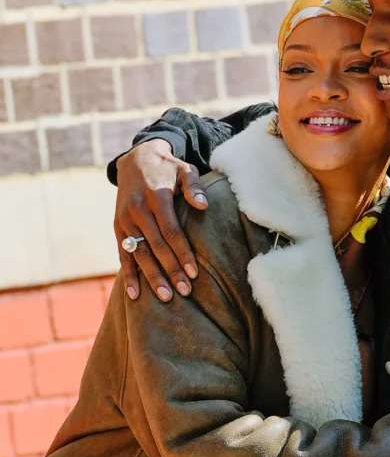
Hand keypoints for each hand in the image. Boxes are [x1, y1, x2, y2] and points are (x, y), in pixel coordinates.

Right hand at [114, 139, 207, 301]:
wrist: (136, 159)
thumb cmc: (168, 168)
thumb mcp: (184, 169)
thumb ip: (194, 186)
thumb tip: (203, 206)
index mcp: (156, 197)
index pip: (171, 232)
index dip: (182, 253)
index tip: (194, 273)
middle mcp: (138, 211)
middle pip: (156, 247)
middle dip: (171, 271)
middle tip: (184, 292)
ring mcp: (125, 220)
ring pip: (139, 254)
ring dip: (151, 277)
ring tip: (165, 297)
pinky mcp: (117, 227)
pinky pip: (123, 254)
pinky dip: (128, 274)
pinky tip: (135, 294)